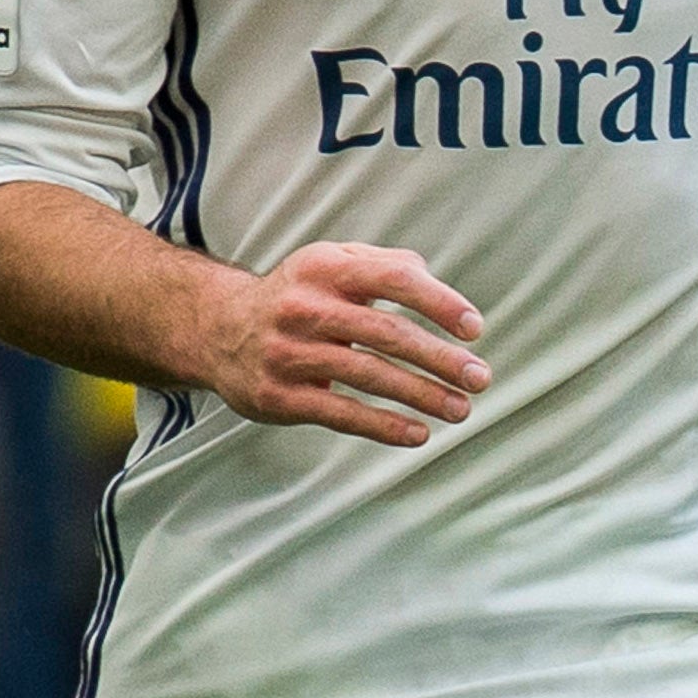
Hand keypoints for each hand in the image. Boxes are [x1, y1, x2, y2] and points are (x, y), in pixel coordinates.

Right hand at [196, 240, 490, 445]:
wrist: (217, 329)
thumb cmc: (299, 296)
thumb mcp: (332, 264)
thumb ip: (384, 265)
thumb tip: (432, 280)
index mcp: (325, 269)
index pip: (394, 280)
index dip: (440, 303)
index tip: (474, 329)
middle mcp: (304, 308)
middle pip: (386, 333)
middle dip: (440, 359)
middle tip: (480, 378)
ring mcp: (288, 353)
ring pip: (368, 376)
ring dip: (423, 396)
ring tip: (460, 409)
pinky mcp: (278, 395)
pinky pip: (340, 413)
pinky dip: (384, 426)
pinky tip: (419, 433)